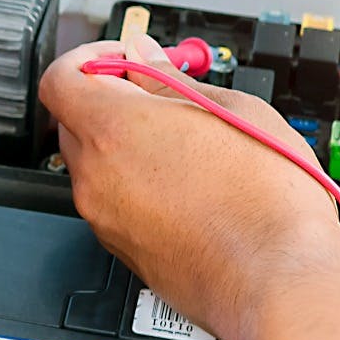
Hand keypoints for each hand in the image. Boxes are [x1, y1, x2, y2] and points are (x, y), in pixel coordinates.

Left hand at [39, 35, 339, 339]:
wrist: (279, 280)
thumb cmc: (266, 201)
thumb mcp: (231, 110)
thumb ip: (171, 80)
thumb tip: (145, 59)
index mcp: (112, 129)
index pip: (60, 79)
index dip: (91, 60)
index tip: (128, 60)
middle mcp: (96, 178)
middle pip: (75, 121)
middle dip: (113, 101)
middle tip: (165, 98)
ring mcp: (106, 221)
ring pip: (98, 166)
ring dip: (129, 147)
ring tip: (192, 147)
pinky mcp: (125, 253)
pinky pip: (116, 203)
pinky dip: (140, 186)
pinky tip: (192, 186)